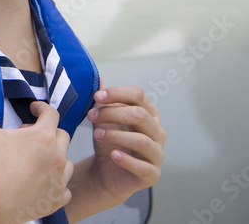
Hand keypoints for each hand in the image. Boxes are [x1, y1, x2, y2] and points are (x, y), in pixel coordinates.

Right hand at [0, 98, 73, 221]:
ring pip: (67, 162)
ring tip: (38, 160)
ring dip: (56, 157)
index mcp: (43, 137)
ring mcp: (59, 179)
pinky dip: (58, 184)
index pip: (51, 114)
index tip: (33, 109)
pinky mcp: (57, 199)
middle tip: (29, 136)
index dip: (41, 107)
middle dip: (48, 132)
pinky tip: (45, 184)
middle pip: (62, 136)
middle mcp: (57, 156)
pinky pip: (65, 189)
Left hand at [86, 86, 165, 200]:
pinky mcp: (152, 174)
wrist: (106, 172)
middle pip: (139, 115)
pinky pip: (143, 167)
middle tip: (90, 116)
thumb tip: (95, 75)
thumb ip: (102, 99)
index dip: (117, 93)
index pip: (138, 95)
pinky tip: (113, 155)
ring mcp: (157, 153)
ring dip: (116, 135)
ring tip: (97, 134)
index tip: (96, 96)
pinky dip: (127, 160)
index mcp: (147, 113)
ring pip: (141, 140)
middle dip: (112, 113)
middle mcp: (157, 131)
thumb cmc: (109, 140)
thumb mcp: (103, 117)